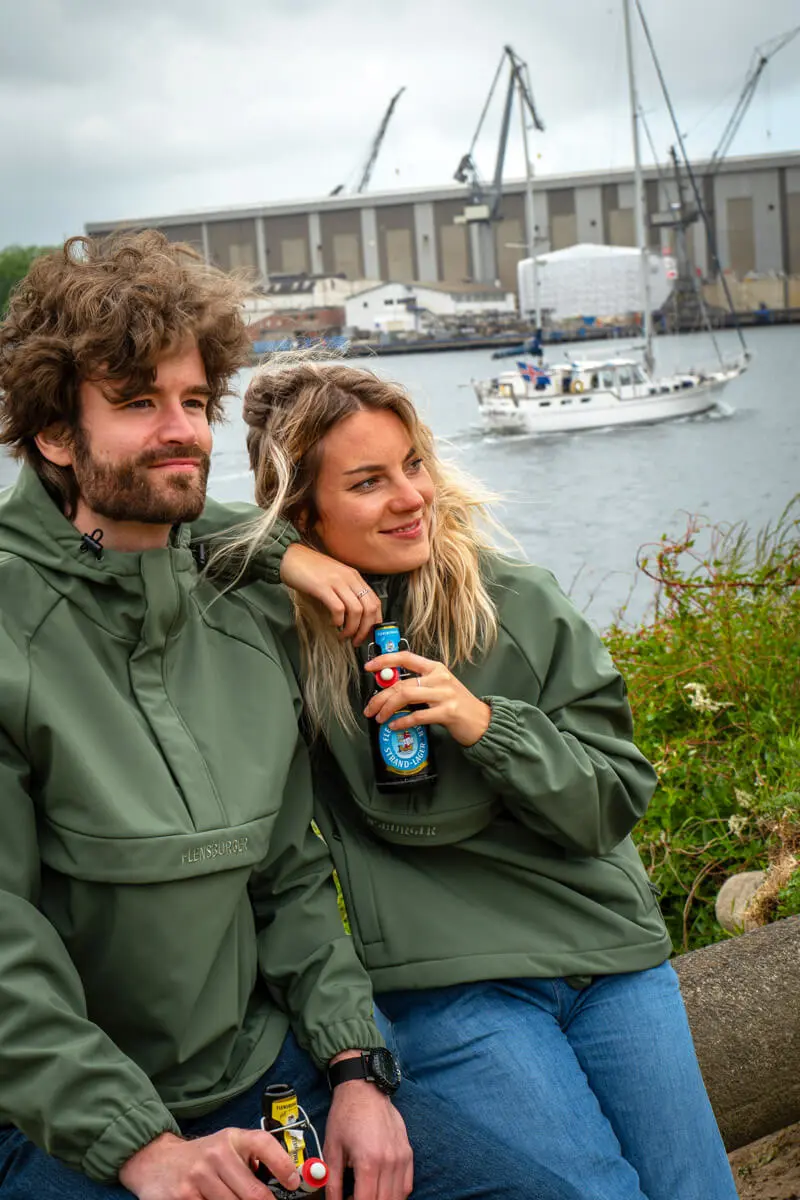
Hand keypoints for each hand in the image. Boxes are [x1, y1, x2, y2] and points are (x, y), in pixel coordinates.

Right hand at [118, 1128, 299, 1199]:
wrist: (155, 1160)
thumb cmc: (200, 1157)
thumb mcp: (226, 1148)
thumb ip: (250, 1161)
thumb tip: (284, 1183)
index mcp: (232, 1139)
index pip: (264, 1144)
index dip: (283, 1164)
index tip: (293, 1182)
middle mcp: (216, 1155)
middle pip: (253, 1193)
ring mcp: (198, 1177)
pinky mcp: (182, 1198)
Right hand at [279, 544, 381, 645]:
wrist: (290, 557)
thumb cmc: (310, 569)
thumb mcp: (335, 578)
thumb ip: (346, 592)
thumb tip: (354, 616)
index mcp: (355, 577)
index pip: (376, 602)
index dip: (375, 622)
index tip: (368, 634)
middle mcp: (350, 578)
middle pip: (369, 608)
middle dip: (365, 630)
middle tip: (356, 640)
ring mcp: (337, 582)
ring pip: (357, 611)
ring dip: (351, 629)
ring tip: (343, 635)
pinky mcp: (322, 587)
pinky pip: (338, 608)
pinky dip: (338, 621)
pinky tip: (332, 624)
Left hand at [324, 1082, 412, 1199]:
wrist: (364, 1088)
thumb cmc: (346, 1115)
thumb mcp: (332, 1148)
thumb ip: (332, 1181)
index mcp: (368, 1162)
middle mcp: (389, 1162)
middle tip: (354, 1198)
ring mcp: (401, 1157)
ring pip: (398, 1197)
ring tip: (365, 1194)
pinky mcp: (408, 1152)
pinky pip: (407, 1185)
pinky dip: (396, 1194)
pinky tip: (381, 1189)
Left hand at [364, 651, 490, 746]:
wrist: (482, 721)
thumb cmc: (457, 704)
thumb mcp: (438, 687)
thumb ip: (418, 685)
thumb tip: (389, 688)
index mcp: (435, 668)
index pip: (406, 657)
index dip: (385, 660)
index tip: (369, 667)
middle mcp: (439, 677)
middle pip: (401, 683)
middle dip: (380, 696)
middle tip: (370, 708)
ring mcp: (444, 694)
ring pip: (406, 696)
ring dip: (388, 708)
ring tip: (380, 718)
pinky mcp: (448, 712)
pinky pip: (418, 716)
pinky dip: (402, 722)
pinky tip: (395, 726)